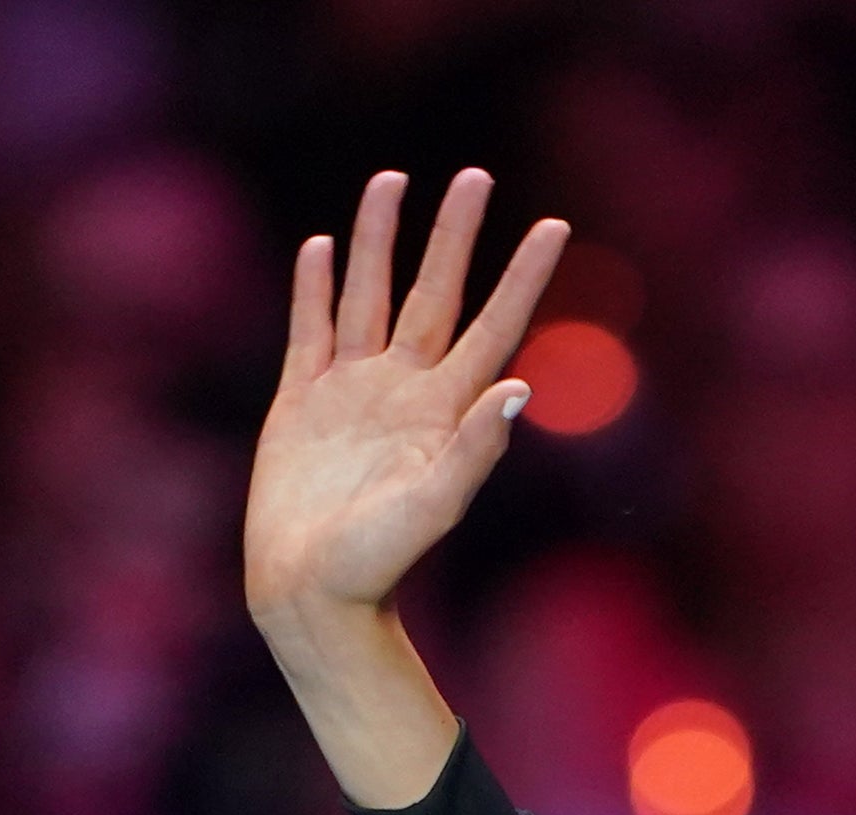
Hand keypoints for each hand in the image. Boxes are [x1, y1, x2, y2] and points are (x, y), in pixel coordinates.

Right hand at [246, 169, 564, 625]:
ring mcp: (351, 391)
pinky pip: (312, 329)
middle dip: (455, 234)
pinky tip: (323, 246)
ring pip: (369, 294)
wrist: (310, 597)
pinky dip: (317, 286)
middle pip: (435, 292)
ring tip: (391, 180)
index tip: (554, 226)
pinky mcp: (301, 402)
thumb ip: (476, 449)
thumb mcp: (434, 507)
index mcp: (444, 410)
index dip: (524, 276)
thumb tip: (520, 387)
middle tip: (477, 176)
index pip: (495, 326)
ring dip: (379, 239)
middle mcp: (404, 390)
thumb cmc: (377, 564)